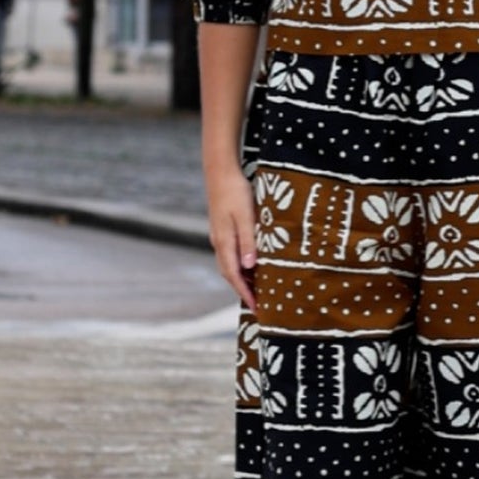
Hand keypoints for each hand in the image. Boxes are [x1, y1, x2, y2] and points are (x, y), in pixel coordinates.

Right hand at [206, 164, 257, 308]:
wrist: (220, 171)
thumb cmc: (235, 192)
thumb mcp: (246, 216)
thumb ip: (248, 241)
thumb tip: (249, 267)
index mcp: (224, 241)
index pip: (234, 275)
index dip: (245, 292)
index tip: (256, 308)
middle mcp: (219, 242)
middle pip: (230, 273)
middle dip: (243, 289)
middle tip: (258, 304)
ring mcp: (219, 235)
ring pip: (229, 263)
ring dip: (241, 277)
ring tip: (257, 288)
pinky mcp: (223, 227)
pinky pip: (230, 253)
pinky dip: (240, 263)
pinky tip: (250, 262)